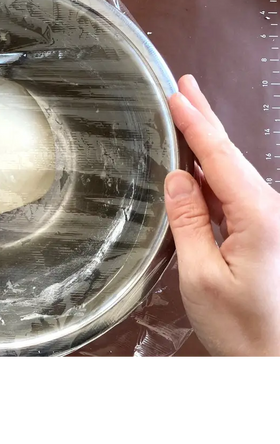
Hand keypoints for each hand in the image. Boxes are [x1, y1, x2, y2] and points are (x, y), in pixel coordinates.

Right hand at [165, 75, 279, 358]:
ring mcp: (269, 221)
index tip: (176, 94)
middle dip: (206, 117)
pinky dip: (213, 172)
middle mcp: (270, 211)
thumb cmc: (244, 329)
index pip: (220, 156)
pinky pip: (234, 192)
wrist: (278, 360)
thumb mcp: (202, 277)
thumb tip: (178, 179)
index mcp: (257, 217)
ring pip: (232, 170)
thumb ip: (189, 223)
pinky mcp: (264, 233)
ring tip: (189, 114)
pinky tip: (197, 165)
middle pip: (230, 154)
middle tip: (187, 85)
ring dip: (209, 142)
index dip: (196, 122)